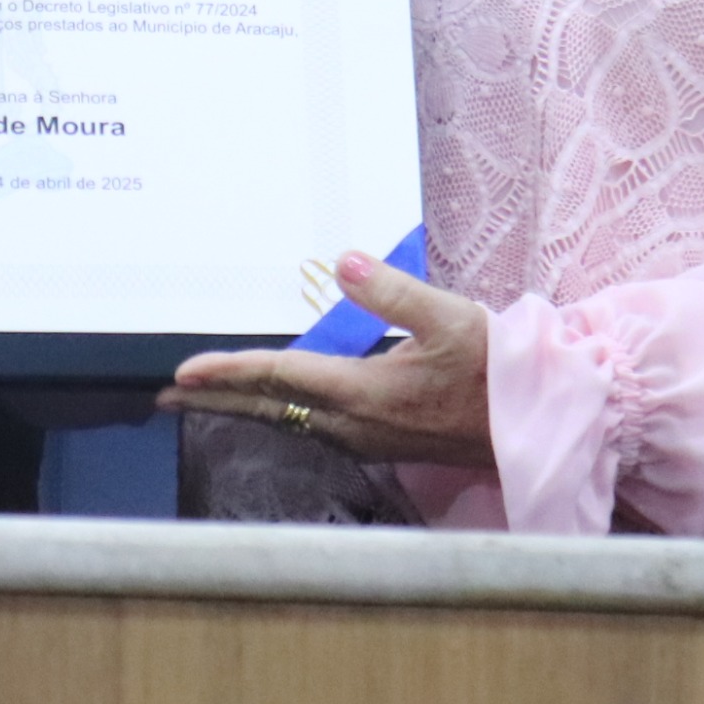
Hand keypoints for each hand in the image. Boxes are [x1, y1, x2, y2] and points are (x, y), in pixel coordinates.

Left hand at [159, 250, 493, 467]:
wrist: (537, 423)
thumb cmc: (498, 369)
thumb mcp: (451, 318)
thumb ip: (394, 291)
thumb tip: (344, 263)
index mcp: (363, 394)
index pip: (279, 378)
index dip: (227, 372)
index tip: (182, 371)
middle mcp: (355, 424)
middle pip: (269, 409)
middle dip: (215, 399)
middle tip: (165, 394)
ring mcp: (367, 438)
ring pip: (288, 420)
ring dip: (243, 406)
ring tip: (202, 397)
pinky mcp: (381, 440)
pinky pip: (311, 426)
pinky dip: (277, 412)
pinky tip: (272, 405)